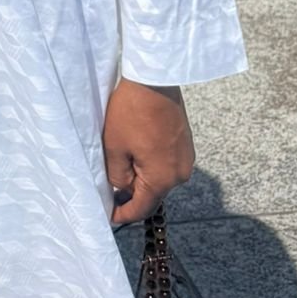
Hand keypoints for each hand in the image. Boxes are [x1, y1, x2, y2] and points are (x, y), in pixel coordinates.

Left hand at [103, 78, 194, 225]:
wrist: (154, 79)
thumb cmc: (131, 112)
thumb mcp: (115, 147)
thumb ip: (117, 176)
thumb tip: (121, 190)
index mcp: (162, 179)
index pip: (142, 208)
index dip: (124, 215)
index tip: (110, 217)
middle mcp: (180, 174)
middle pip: (153, 194)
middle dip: (132, 196)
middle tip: (111, 195)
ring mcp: (186, 159)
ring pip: (160, 179)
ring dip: (142, 178)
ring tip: (121, 171)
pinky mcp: (186, 145)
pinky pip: (167, 164)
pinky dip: (152, 165)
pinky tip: (137, 154)